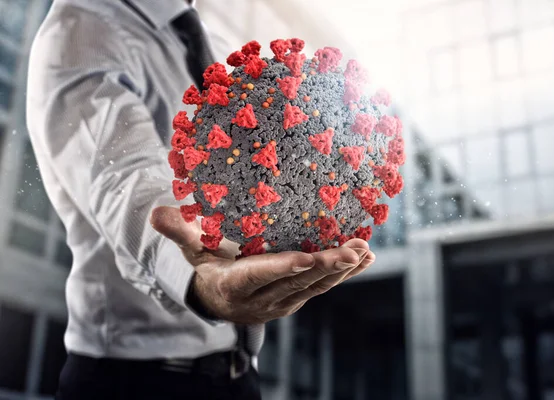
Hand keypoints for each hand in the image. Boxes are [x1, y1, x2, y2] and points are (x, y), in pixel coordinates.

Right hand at [150, 206, 375, 323]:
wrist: (219, 300)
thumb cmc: (206, 268)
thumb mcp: (192, 251)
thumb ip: (179, 232)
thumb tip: (154, 212)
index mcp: (234, 286)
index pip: (260, 276)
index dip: (284, 268)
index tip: (308, 257)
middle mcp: (262, 299)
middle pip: (296, 283)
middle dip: (326, 267)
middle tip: (352, 250)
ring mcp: (282, 301)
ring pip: (315, 287)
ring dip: (341, 269)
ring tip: (363, 251)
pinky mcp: (296, 298)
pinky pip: (322, 287)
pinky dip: (345, 273)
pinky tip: (365, 258)